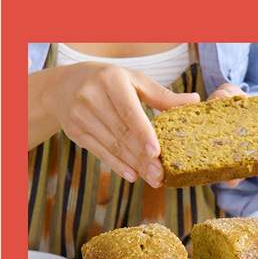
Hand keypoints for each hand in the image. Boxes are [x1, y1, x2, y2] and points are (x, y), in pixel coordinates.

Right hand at [31, 62, 199, 186]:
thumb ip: (161, 95)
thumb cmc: (109, 82)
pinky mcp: (75, 132)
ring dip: (133, 164)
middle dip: (142, 156)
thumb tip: (194, 102)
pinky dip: (117, 165)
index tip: (156, 152)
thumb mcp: (133, 80)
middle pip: (121, 133)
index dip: (143, 133)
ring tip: (153, 178)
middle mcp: (91, 97)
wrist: (64, 86)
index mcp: (110, 80)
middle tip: (161, 175)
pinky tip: (132, 175)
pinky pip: (99, 152)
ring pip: (111, 145)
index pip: (128, 111)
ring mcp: (80, 116)